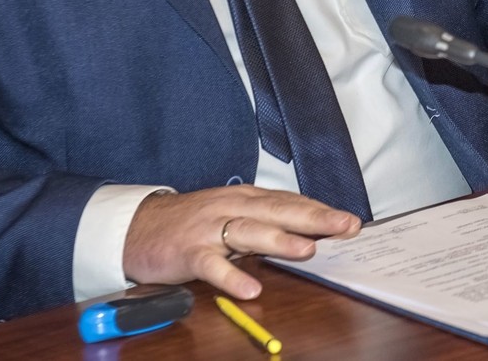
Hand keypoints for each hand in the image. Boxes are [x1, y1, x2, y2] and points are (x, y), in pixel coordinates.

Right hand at [123, 185, 360, 299]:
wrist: (137, 227)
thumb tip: (308, 232)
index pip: (290, 202)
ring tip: (308, 251)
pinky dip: (231, 277)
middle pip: (278, 211)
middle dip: (314, 218)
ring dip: (280, 240)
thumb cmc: (192, 222)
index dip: (321, 211)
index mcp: (246, 198)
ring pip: (249, 232)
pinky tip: (250, 289)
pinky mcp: (188, 252)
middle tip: (345, 227)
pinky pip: (212, 265)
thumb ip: (265, 220)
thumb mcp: (232, 214)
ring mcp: (210, 229)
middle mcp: (232, 208)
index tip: (350, 221)